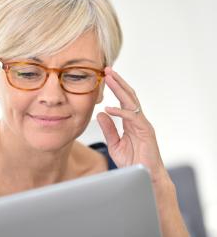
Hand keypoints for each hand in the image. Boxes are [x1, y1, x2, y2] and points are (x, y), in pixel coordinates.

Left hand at [97, 67, 167, 183]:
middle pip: (129, 96)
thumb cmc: (132, 162)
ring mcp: (143, 125)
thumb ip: (109, 129)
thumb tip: (101, 114)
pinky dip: (120, 112)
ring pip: (132, 102)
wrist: (144, 178)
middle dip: (118, 82)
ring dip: (120, 89)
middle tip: (107, 69)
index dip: (115, 88)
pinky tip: (108, 108)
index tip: (105, 77)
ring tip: (109, 78)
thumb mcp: (115, 144)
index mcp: (131, 122)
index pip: (123, 100)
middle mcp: (138, 120)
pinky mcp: (146, 132)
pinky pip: (133, 118)